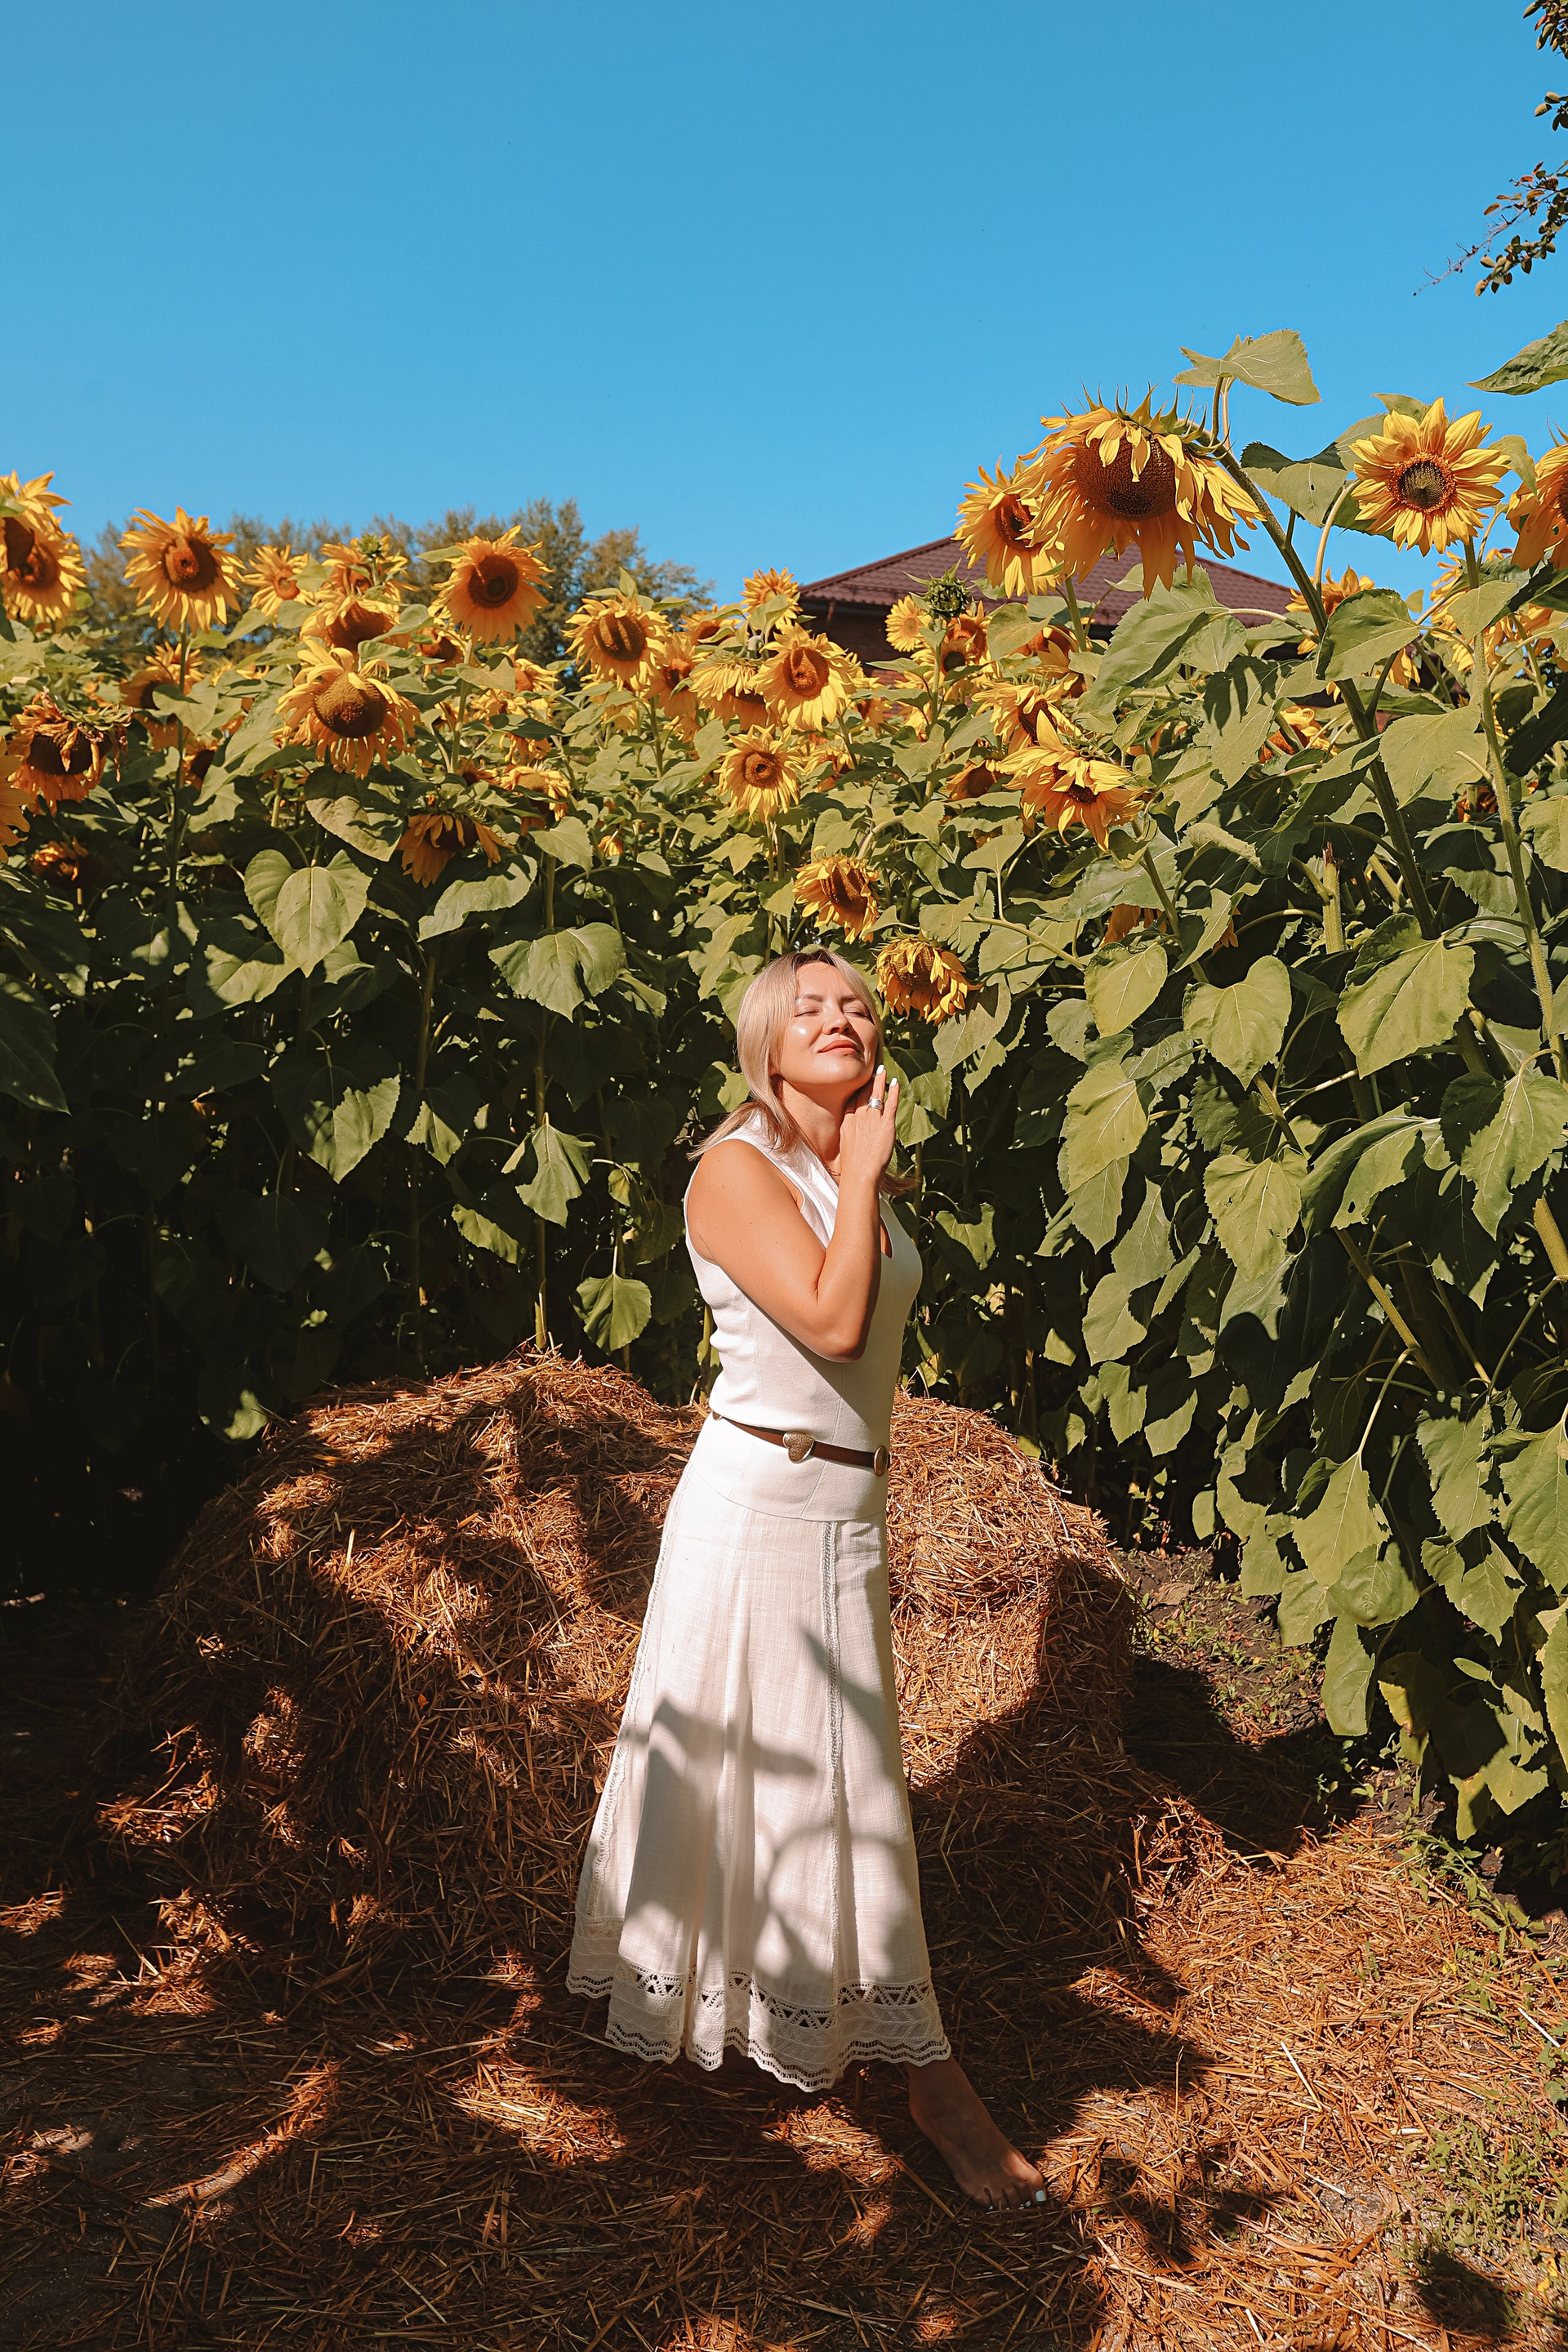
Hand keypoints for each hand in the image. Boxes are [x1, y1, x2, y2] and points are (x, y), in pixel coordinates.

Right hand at [837, 1065, 899, 1185]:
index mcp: (848, 1123)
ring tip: (882, 1070)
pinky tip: (895, 1083)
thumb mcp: (846, 1147)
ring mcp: (872, 1120)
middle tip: (872, 1070)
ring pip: (876, 1095)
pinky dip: (893, 1092)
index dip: (856, 1090)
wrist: (859, 1173)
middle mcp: (859, 1117)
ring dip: (879, 1081)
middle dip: (867, 1082)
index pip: (852, 1101)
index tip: (860, 1083)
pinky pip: (890, 1103)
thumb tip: (853, 1139)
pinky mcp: (886, 1124)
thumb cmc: (852, 1166)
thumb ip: (850, 1138)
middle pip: (863, 1094)